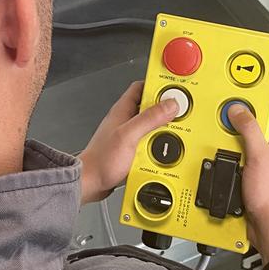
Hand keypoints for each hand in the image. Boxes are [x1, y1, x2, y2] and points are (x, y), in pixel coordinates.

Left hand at [79, 81, 177, 203]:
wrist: (90, 184)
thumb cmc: (100, 160)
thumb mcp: (128, 136)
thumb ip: (149, 119)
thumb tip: (169, 105)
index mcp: (123, 110)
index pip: (142, 87)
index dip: (158, 85)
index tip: (174, 89)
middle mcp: (126, 121)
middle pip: (151, 107)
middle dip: (166, 111)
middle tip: (178, 115)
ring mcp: (130, 135)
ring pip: (152, 126)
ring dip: (163, 131)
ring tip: (171, 134)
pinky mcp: (132, 150)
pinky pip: (150, 142)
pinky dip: (158, 146)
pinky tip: (162, 151)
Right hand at [227, 105, 268, 260]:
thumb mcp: (259, 156)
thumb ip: (249, 130)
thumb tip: (240, 112)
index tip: (257, 104)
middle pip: (266, 141)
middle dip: (250, 134)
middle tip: (236, 126)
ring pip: (256, 158)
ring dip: (242, 154)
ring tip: (232, 149)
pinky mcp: (263, 191)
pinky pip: (249, 174)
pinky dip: (239, 170)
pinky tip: (231, 170)